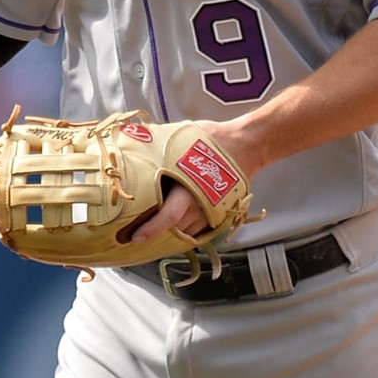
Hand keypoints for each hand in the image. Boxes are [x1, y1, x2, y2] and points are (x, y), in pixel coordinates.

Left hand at [126, 119, 253, 244]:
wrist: (245, 144)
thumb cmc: (212, 140)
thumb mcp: (179, 139)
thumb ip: (157, 148)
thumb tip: (132, 142)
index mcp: (188, 189)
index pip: (168, 217)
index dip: (151, 230)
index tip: (135, 238)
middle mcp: (201, 205)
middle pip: (175, 231)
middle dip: (156, 235)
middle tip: (136, 234)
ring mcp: (212, 211)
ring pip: (187, 233)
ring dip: (172, 234)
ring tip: (153, 230)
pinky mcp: (220, 213)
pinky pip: (200, 229)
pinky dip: (186, 229)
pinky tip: (174, 224)